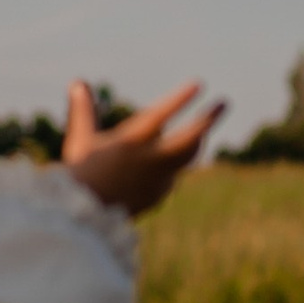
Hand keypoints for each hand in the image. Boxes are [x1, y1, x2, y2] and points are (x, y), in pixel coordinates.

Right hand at [62, 81, 223, 217]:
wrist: (84, 220)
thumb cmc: (81, 175)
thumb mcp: (80, 141)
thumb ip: (83, 111)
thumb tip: (79, 82)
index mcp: (129, 144)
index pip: (160, 117)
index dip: (180, 100)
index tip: (199, 84)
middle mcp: (149, 162)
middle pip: (189, 141)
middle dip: (208, 120)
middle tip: (224, 102)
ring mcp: (158, 180)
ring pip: (186, 156)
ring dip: (196, 139)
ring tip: (203, 127)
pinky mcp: (159, 194)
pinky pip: (172, 172)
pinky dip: (173, 161)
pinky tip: (167, 157)